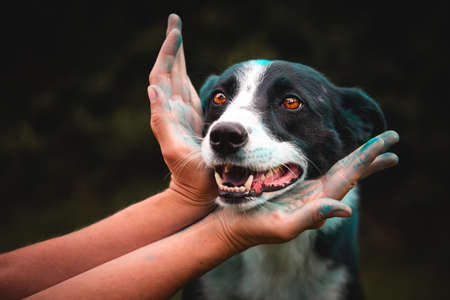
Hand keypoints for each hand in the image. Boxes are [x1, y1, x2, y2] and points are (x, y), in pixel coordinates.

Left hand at [148, 14, 216, 204]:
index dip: (168, 53)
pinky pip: (189, 90)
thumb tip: (152, 88)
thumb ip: (161, 121)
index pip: (163, 74)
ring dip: (178, 56)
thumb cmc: (188, 175)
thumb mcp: (173, 149)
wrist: (195, 192)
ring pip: (179, 77)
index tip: (175, 31)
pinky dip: (187, 74)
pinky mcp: (195, 119)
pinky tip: (187, 68)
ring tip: (178, 36)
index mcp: (169, 112)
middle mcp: (175, 109)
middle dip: (172, 46)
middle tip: (175, 22)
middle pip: (170, 70)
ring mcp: (185, 113)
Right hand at [214, 130, 399, 249]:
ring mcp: (305, 190)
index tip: (388, 147)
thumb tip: (346, 209)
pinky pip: (318, 171)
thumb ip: (313, 217)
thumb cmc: (255, 226)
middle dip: (370, 157)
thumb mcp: (284, 227)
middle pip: (348, 171)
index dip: (368, 160)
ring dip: (357, 159)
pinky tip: (337, 159)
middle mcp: (315, 194)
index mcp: (317, 200)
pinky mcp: (292, 187)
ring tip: (374, 149)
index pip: (348, 176)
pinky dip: (333, 162)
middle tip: (391, 138)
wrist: (233, 226)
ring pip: (337, 170)